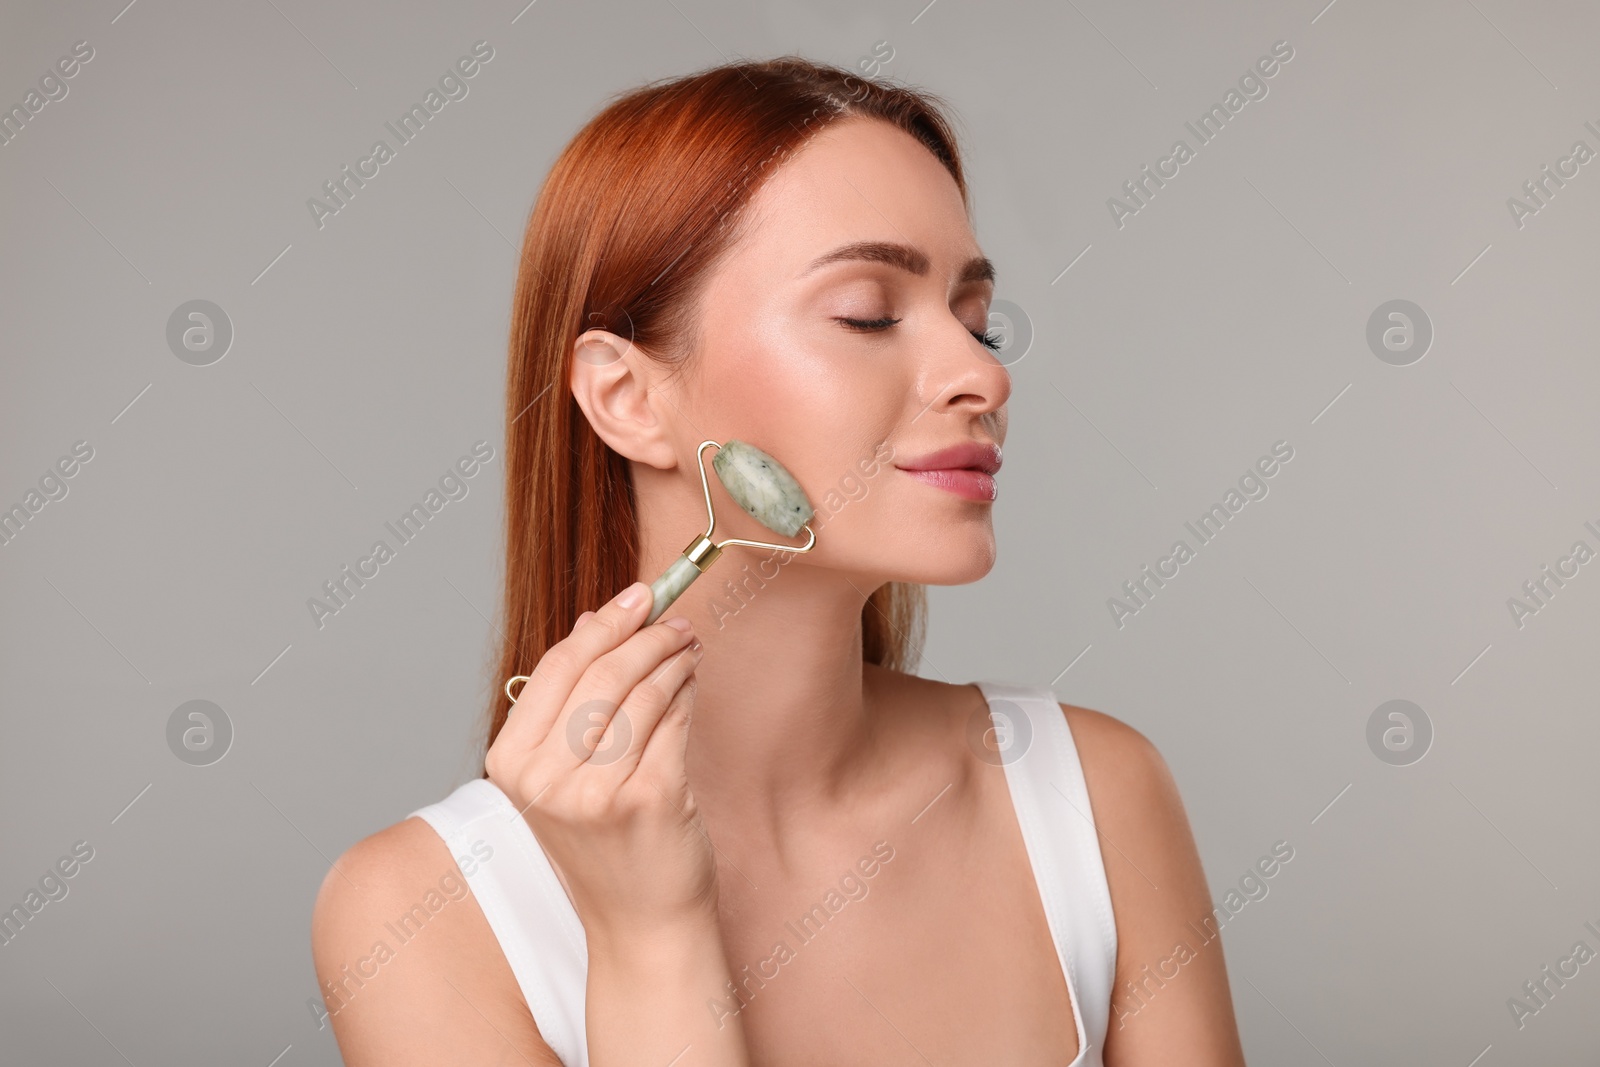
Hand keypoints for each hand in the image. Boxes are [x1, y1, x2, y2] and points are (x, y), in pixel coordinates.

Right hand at [485, 582, 715, 944]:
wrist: (638, 920)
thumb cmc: (604, 842)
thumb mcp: (565, 772)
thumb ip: (572, 699)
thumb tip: (592, 621)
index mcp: (511, 764)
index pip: (557, 668)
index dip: (604, 624)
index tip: (638, 596)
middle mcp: (545, 779)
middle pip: (602, 675)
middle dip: (646, 636)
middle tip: (676, 621)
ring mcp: (595, 792)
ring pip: (644, 694)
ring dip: (673, 660)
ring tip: (688, 648)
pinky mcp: (648, 799)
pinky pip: (674, 722)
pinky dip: (688, 695)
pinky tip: (693, 683)